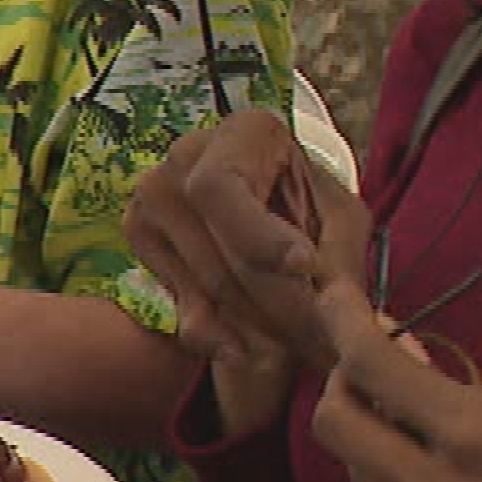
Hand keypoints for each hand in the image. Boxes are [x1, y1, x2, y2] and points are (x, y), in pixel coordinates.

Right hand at [126, 108, 372, 432]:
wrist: (264, 202)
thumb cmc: (307, 204)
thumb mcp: (340, 220)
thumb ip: (340, 260)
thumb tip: (335, 310)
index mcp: (242, 133)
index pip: (224, 188)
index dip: (259, 235)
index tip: (304, 268)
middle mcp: (186, 157)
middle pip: (224, 253)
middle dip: (281, 306)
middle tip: (323, 342)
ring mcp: (153, 198)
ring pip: (211, 289)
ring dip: (261, 328)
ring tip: (301, 345)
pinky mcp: (141, 237)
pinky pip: (186, 309)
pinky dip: (222, 338)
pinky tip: (250, 348)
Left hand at [312, 325, 481, 481]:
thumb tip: (438, 383)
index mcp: (478, 436)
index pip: (373, 370)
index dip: (344, 323)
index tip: (339, 296)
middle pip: (338, 433)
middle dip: (340, 381)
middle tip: (372, 352)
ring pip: (367, 477)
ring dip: (367, 429)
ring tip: (405, 394)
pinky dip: (401, 466)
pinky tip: (438, 442)